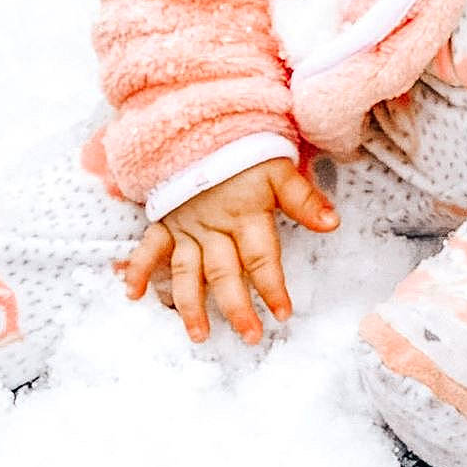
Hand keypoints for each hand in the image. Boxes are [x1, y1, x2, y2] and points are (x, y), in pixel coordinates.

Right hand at [120, 160, 337, 345]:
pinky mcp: (166, 224)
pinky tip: (133, 294)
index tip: (283, 314)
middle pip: (225, 273)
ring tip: (199, 335)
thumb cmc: (245, 155)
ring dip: (190, 304)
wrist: (203, 129)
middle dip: (236, 308)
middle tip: (250, 337)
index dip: (272, 287)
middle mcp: (214, 228)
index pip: (261, 258)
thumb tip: (333, 223)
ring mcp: (187, 228)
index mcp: (245, 216)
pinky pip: (149, 248)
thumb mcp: (279, 170)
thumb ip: (303, 199)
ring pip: (187, 271)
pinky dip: (138, 269)